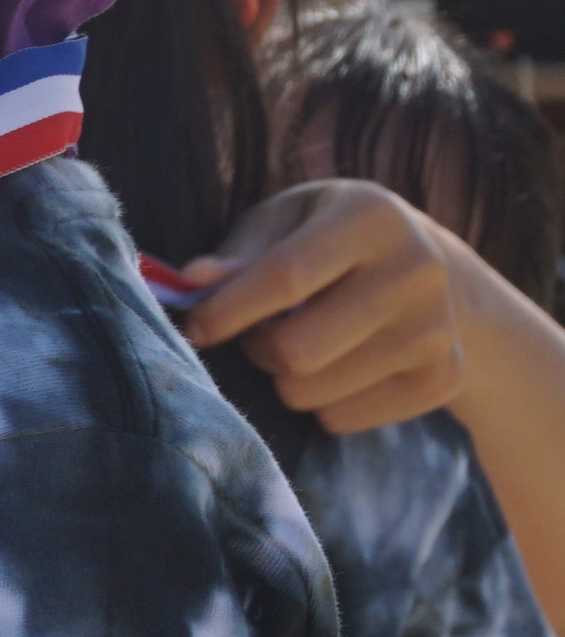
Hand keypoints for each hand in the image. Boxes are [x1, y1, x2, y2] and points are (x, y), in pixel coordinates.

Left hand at [175, 180, 467, 432]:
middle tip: (257, 333)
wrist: (425, 269)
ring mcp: (438, 330)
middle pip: (296, 350)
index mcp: (372, 216)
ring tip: (298, 343)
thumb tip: (191, 280)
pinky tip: (337, 366)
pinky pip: (342, 419)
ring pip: (312, 392)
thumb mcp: (283, 223)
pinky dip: (320, 403)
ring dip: (283, 378)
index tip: (196, 327)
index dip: (226, 311)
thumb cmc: (327, 238)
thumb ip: (238, 254)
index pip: (284, 278)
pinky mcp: (445, 379)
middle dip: (256, 348)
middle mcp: (417, 270)